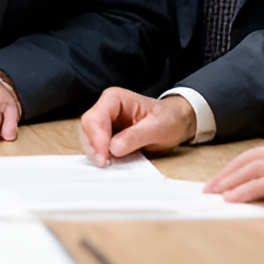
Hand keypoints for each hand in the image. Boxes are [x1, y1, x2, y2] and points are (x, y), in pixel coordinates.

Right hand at [79, 87, 195, 166]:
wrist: (176, 122)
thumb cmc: (168, 119)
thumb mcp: (157, 127)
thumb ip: (135, 136)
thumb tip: (113, 148)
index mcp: (115, 98)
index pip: (95, 117)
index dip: (96, 138)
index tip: (104, 158)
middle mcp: (105, 108)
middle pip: (87, 128)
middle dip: (93, 147)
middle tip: (105, 165)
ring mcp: (105, 122)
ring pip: (88, 138)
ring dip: (96, 153)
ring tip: (109, 165)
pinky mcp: (106, 135)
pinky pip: (96, 145)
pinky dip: (100, 156)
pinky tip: (110, 163)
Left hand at [203, 145, 263, 207]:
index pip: (258, 155)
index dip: (238, 166)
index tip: (222, 178)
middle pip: (249, 159)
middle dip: (228, 172)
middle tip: (210, 187)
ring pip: (252, 169)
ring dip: (230, 181)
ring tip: (215, 193)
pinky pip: (263, 184)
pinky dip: (245, 191)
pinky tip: (232, 199)